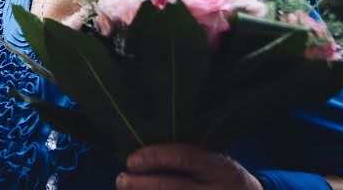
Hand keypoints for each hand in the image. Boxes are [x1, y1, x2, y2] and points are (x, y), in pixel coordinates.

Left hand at [116, 144, 261, 189]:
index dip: (157, 157)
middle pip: (174, 187)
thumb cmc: (220, 175)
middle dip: (144, 184)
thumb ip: (185, 159)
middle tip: (121, 179)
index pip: (185, 158)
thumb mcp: (212, 161)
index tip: (132, 160)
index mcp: (219, 167)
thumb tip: (142, 155)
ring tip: (127, 189)